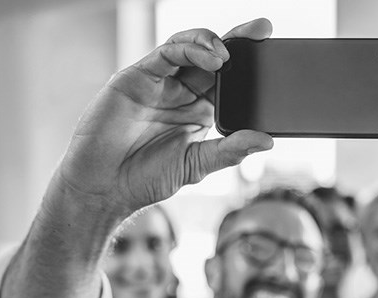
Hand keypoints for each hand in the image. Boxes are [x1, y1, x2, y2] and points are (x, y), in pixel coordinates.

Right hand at [56, 18, 274, 214]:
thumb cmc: (145, 178)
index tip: (274, 53)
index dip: (250, 65)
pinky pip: (166, 52)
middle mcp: (182, 92)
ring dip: (213, 42)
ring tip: (229, 54)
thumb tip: (267, 140)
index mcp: (200, 111)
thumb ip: (230, 150)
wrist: (103, 186)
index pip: (230, 80)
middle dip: (239, 41)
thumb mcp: (196, 165)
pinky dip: (189, 48)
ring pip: (190, 47)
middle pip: (214, 57)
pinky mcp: (138, 76)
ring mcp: (160, 81)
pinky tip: (210, 57)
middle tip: (262, 31)